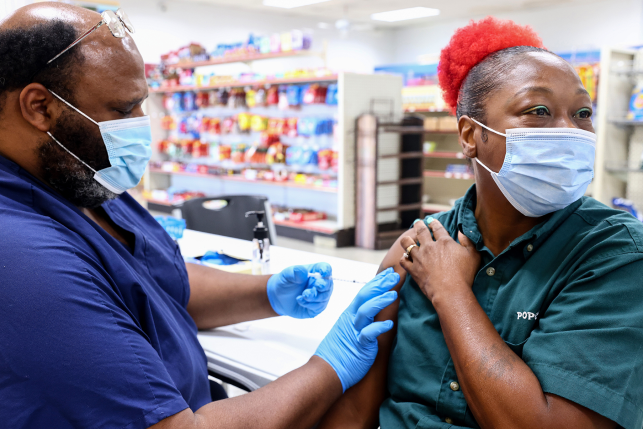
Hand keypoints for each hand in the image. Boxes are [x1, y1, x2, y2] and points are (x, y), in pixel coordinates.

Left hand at [267, 263, 333, 318]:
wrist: (279, 298)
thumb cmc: (285, 282)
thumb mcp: (286, 275)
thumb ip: (294, 272)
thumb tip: (304, 272)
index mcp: (315, 271)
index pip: (326, 268)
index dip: (326, 270)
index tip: (323, 273)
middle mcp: (320, 283)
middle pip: (328, 283)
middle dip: (323, 285)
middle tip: (316, 286)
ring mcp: (320, 296)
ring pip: (324, 297)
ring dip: (314, 296)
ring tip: (303, 295)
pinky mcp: (316, 307)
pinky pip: (318, 307)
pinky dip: (309, 304)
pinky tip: (300, 300)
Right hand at [314, 267, 399, 391]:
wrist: (326, 371)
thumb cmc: (339, 353)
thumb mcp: (349, 330)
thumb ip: (360, 320)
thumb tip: (373, 313)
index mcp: (350, 315)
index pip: (364, 293)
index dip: (376, 282)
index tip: (388, 273)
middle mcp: (351, 319)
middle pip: (365, 296)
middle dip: (380, 284)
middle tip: (394, 275)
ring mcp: (354, 331)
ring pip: (366, 311)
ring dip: (380, 301)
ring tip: (393, 294)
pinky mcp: (359, 345)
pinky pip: (368, 334)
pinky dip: (379, 328)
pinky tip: (389, 324)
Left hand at [400, 218, 479, 302]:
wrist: (450, 292)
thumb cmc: (464, 275)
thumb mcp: (473, 255)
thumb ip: (468, 241)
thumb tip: (461, 231)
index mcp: (444, 242)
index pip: (437, 228)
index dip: (433, 223)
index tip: (431, 221)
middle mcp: (429, 247)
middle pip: (421, 231)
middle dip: (419, 225)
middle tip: (418, 222)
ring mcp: (419, 258)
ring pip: (407, 243)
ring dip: (407, 239)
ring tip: (407, 238)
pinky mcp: (413, 269)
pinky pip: (403, 260)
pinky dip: (403, 258)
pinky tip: (405, 257)